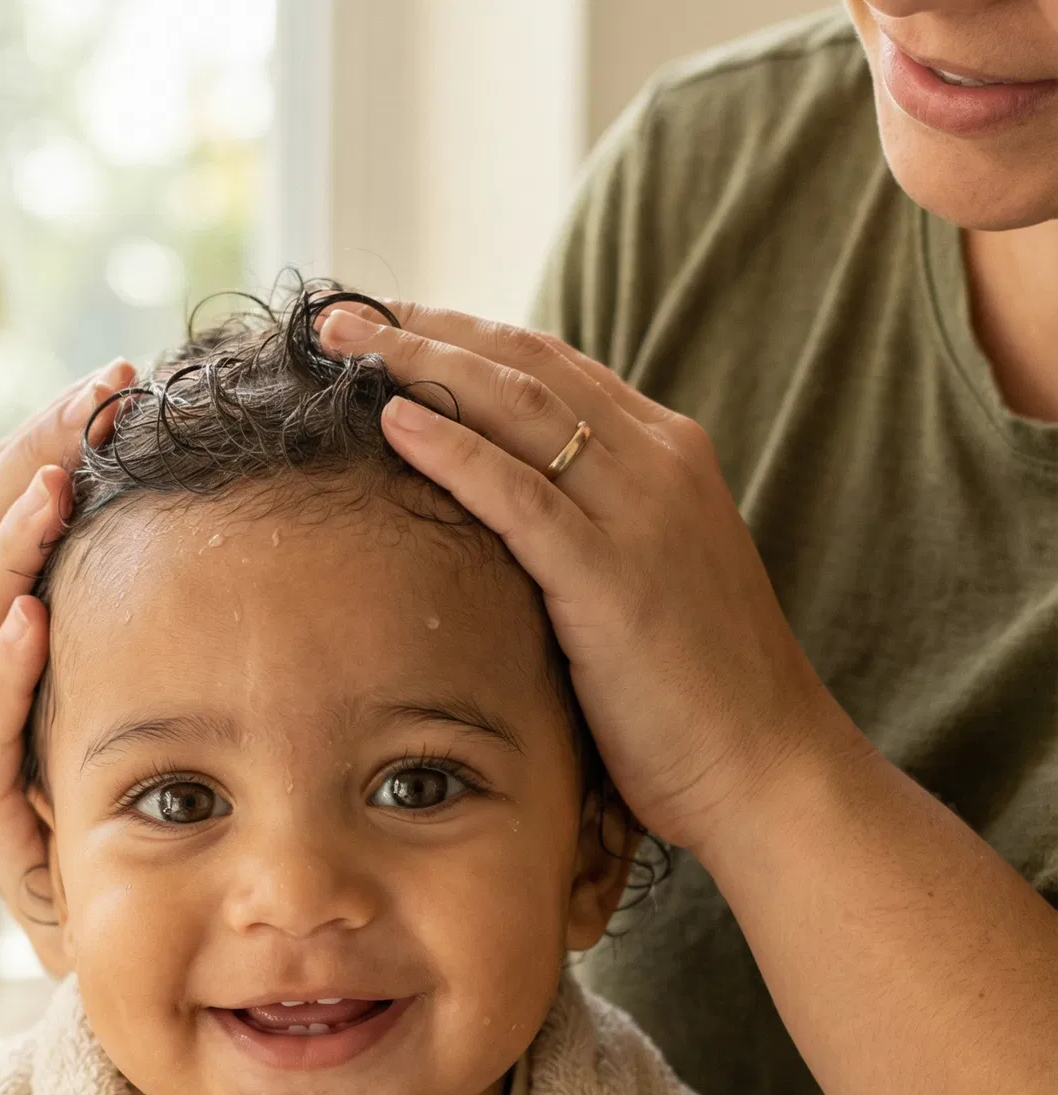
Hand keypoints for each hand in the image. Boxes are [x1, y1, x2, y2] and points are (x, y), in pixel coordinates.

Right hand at [0, 361, 133, 971]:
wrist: (135, 931)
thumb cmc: (150, 788)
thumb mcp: (146, 670)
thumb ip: (150, 591)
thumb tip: (220, 468)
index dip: (44, 443)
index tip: (111, 383)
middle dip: (25, 471)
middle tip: (88, 408)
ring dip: (3, 558)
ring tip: (54, 492)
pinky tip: (34, 617)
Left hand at [317, 303, 856, 854]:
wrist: (765, 766)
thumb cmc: (696, 696)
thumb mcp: (643, 586)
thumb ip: (589, 535)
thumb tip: (504, 528)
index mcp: (670, 458)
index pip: (555, 367)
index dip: (467, 336)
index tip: (393, 323)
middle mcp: (661, 463)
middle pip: (528, 365)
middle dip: (429, 329)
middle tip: (344, 314)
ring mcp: (641, 513)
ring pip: (518, 408)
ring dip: (422, 366)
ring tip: (344, 346)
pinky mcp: (612, 576)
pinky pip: (518, 495)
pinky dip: (451, 450)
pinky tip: (390, 422)